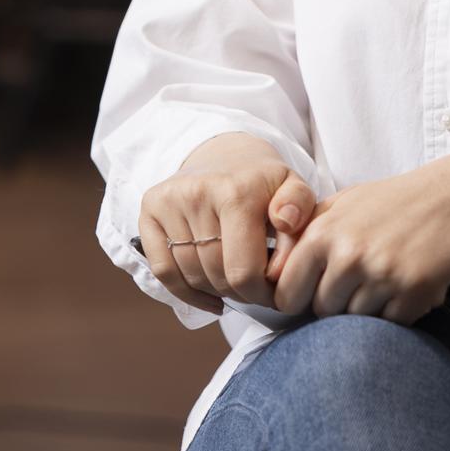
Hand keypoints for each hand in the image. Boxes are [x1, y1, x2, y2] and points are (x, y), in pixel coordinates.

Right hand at [137, 133, 318, 314]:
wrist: (225, 154)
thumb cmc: (263, 182)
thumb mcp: (293, 188)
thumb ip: (300, 209)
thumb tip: (286, 222)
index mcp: (236, 191)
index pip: (243, 271)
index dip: (262, 294)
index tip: (275, 292)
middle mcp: (197, 193)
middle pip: (216, 276)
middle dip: (242, 293)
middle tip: (256, 288)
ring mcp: (169, 201)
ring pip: (191, 276)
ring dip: (216, 291)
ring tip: (236, 282)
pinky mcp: (149, 208)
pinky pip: (162, 270)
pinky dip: (185, 292)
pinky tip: (209, 296)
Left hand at [269, 153, 449, 323]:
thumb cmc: (398, 201)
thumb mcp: (345, 203)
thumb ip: (309, 232)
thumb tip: (276, 270)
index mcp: (322, 232)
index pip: (287, 293)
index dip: (298, 299)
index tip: (311, 296)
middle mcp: (347, 254)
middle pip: (321, 312)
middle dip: (337, 305)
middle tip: (360, 284)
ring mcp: (380, 274)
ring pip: (355, 321)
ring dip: (369, 309)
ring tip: (386, 282)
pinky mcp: (413, 292)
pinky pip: (390, 323)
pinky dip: (398, 313)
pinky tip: (408, 288)